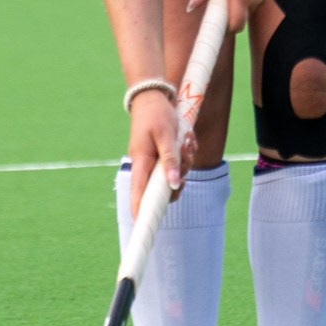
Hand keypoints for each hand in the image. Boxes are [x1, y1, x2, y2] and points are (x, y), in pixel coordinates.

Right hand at [126, 87, 188, 218]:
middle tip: (187, 154)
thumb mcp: (166, 134)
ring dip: (186, 161)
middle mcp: (145, 167)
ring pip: (173, 176)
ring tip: (188, 139)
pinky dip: (185, 154)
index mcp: (141, 164)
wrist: (153, 94)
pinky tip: (188, 138)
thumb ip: (170, 159)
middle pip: (163, 189)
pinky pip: (176, 163)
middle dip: (181, 178)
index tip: (145, 230)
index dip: (141, 215)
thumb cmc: (156, 113)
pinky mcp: (161, 156)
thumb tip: (175, 183)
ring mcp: (153, 162)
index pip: (138, 197)